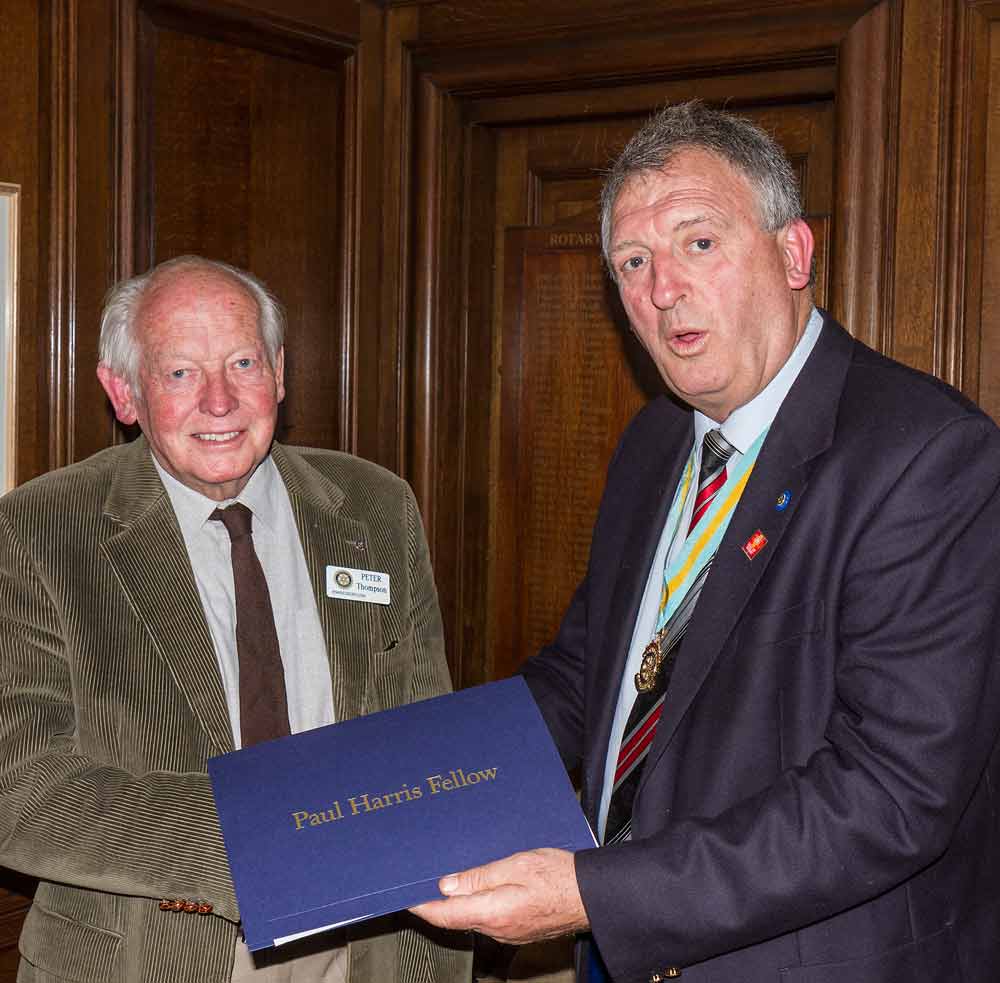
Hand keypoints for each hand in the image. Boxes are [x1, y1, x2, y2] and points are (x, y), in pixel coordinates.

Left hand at [410, 848, 588, 943]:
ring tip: (445, 879)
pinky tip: (477, 887)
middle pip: (455, 918)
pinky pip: (488, 918)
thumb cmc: (559, 876)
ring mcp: (508, 933)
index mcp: (493, 912)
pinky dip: (475, 905)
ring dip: (456, 903)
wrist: (592, 896)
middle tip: (420, 881)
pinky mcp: (518, 929)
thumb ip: (480, 876)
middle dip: (436, 902)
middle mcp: (497, 929)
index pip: (444, 915)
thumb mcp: (517, 864)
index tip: (403, 894)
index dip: (420, 906)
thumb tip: (446, 885)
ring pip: (471, 918)